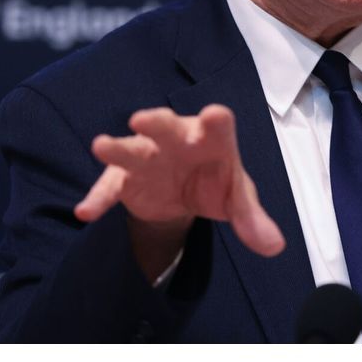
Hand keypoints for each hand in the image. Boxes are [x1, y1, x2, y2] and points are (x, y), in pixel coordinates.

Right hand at [74, 104, 285, 262]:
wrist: (184, 192)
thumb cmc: (215, 181)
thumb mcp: (236, 199)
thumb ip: (252, 219)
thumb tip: (275, 247)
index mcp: (211, 139)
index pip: (217, 126)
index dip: (216, 121)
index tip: (215, 115)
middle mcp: (176, 140)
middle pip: (167, 126)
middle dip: (157, 122)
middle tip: (143, 119)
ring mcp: (148, 157)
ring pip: (131, 149)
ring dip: (118, 148)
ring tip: (101, 145)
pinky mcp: (125, 179)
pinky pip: (109, 188)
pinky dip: (98, 198)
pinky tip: (86, 211)